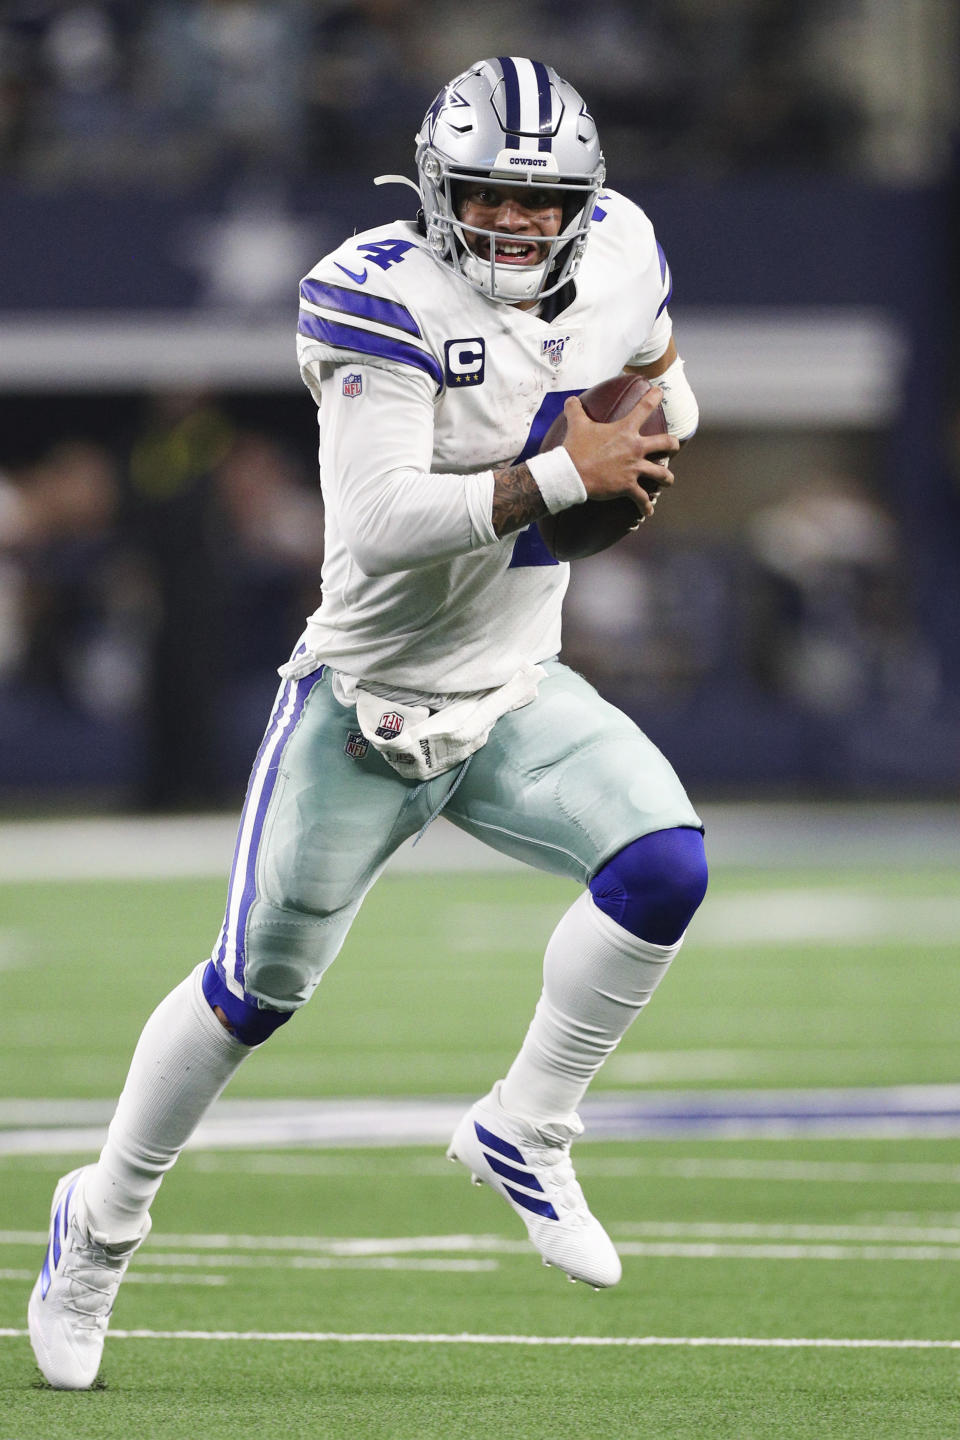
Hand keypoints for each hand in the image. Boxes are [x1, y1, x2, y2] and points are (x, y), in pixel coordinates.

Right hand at [560, 388, 678, 518]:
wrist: (572, 473)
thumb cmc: (575, 448)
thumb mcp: (576, 424)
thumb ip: (575, 410)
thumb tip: (570, 400)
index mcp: (626, 430)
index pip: (644, 408)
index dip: (654, 397)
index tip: (660, 392)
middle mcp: (635, 448)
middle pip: (666, 444)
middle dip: (673, 446)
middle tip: (673, 447)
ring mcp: (634, 469)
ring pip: (661, 474)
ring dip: (666, 478)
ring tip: (667, 481)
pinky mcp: (628, 487)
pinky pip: (642, 499)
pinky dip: (645, 507)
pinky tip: (647, 511)